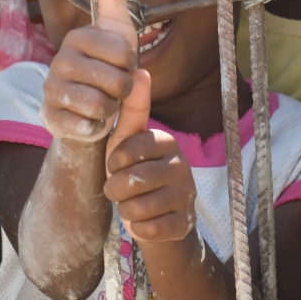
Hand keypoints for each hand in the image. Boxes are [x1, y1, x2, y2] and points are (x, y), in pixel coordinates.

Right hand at [40, 0, 137, 142]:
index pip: (123, 52)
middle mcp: (60, 59)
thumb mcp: (118, 31)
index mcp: (79, 37)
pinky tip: (89, 121)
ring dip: (111, 110)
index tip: (121, 64)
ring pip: (102, 105)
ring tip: (102, 104)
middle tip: (113, 89)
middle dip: (123, 90)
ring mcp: (51, 89)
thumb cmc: (107, 69)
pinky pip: (87, 125)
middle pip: (117, 81)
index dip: (130, 64)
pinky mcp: (49, 117)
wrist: (87, 113)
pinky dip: (96, 127)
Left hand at [104, 69, 196, 242]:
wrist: (156, 217)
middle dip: (116, 190)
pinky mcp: (185, 223)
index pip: (127, 149)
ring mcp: (187, 195)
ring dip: (127, 210)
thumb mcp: (126, 141)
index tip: (116, 166)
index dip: (114, 163)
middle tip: (121, 190)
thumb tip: (140, 70)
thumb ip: (131, 109)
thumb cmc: (135, 172)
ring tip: (132, 204)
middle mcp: (182, 164)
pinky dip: (140, 229)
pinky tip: (145, 221)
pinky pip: (150, 229)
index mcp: (166, 141)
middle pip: (131, 180)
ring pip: (139, 207)